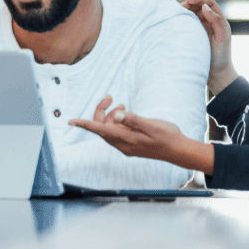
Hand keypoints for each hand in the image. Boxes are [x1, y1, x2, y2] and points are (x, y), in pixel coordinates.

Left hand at [69, 95, 184, 161]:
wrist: (177, 151)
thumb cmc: (167, 136)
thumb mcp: (152, 125)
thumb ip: (134, 119)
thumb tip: (117, 114)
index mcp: (126, 138)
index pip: (99, 130)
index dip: (84, 124)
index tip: (71, 121)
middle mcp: (123, 144)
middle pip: (102, 127)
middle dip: (102, 111)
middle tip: (110, 97)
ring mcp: (126, 146)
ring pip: (109, 130)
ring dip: (111, 116)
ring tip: (121, 105)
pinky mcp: (131, 146)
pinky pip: (116, 133)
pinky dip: (117, 122)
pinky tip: (125, 114)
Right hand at [182, 0, 237, 94]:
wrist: (216, 74)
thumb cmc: (221, 56)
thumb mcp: (221, 37)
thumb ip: (215, 20)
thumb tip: (204, 6)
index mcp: (219, 21)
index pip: (209, 3)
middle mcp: (211, 22)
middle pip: (199, 6)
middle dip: (190, 3)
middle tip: (179, 6)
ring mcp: (203, 29)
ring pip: (193, 14)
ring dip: (185, 11)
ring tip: (176, 12)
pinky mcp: (195, 35)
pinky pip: (188, 23)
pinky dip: (183, 20)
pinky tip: (176, 20)